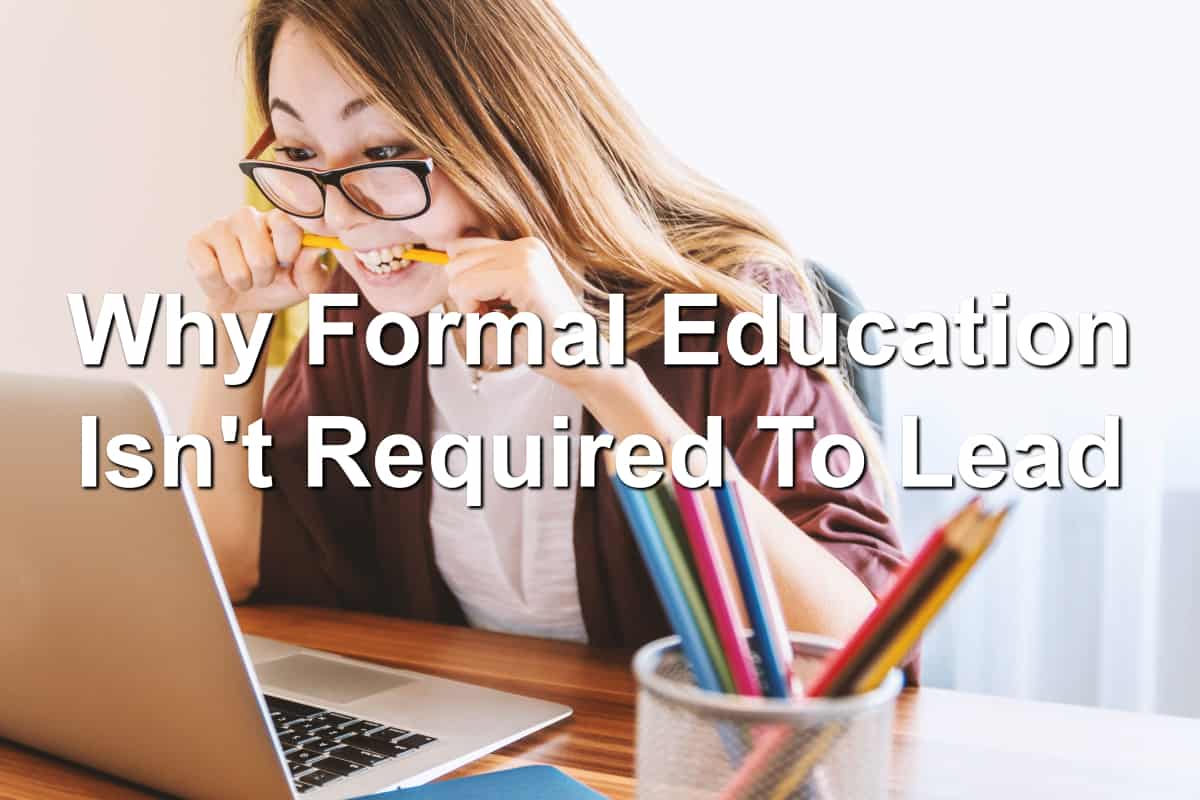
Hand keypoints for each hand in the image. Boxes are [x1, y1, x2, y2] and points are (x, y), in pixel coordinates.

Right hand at [186, 206, 330, 313]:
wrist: (245, 304)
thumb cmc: (280, 286)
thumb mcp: (306, 285)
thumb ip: (314, 270)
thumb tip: (315, 250)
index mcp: (278, 219)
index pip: (286, 225)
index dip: (288, 252)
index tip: (287, 263)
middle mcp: (248, 216)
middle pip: (260, 257)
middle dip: (264, 278)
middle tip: (262, 276)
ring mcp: (219, 227)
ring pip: (236, 271)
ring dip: (243, 284)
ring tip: (243, 278)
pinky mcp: (196, 242)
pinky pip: (208, 272)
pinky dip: (218, 286)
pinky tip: (221, 278)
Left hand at [444, 235, 607, 388]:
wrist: (582, 364)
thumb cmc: (542, 342)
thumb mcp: (502, 305)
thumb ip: (474, 283)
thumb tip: (440, 261)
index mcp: (524, 249)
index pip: (460, 250)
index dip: (467, 286)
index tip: (495, 309)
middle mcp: (526, 246)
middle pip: (454, 259)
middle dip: (466, 294)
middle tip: (501, 317)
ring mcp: (527, 258)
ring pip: (456, 274)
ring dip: (471, 305)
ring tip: (507, 320)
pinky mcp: (525, 277)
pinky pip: (466, 288)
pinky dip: (474, 313)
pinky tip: (507, 323)